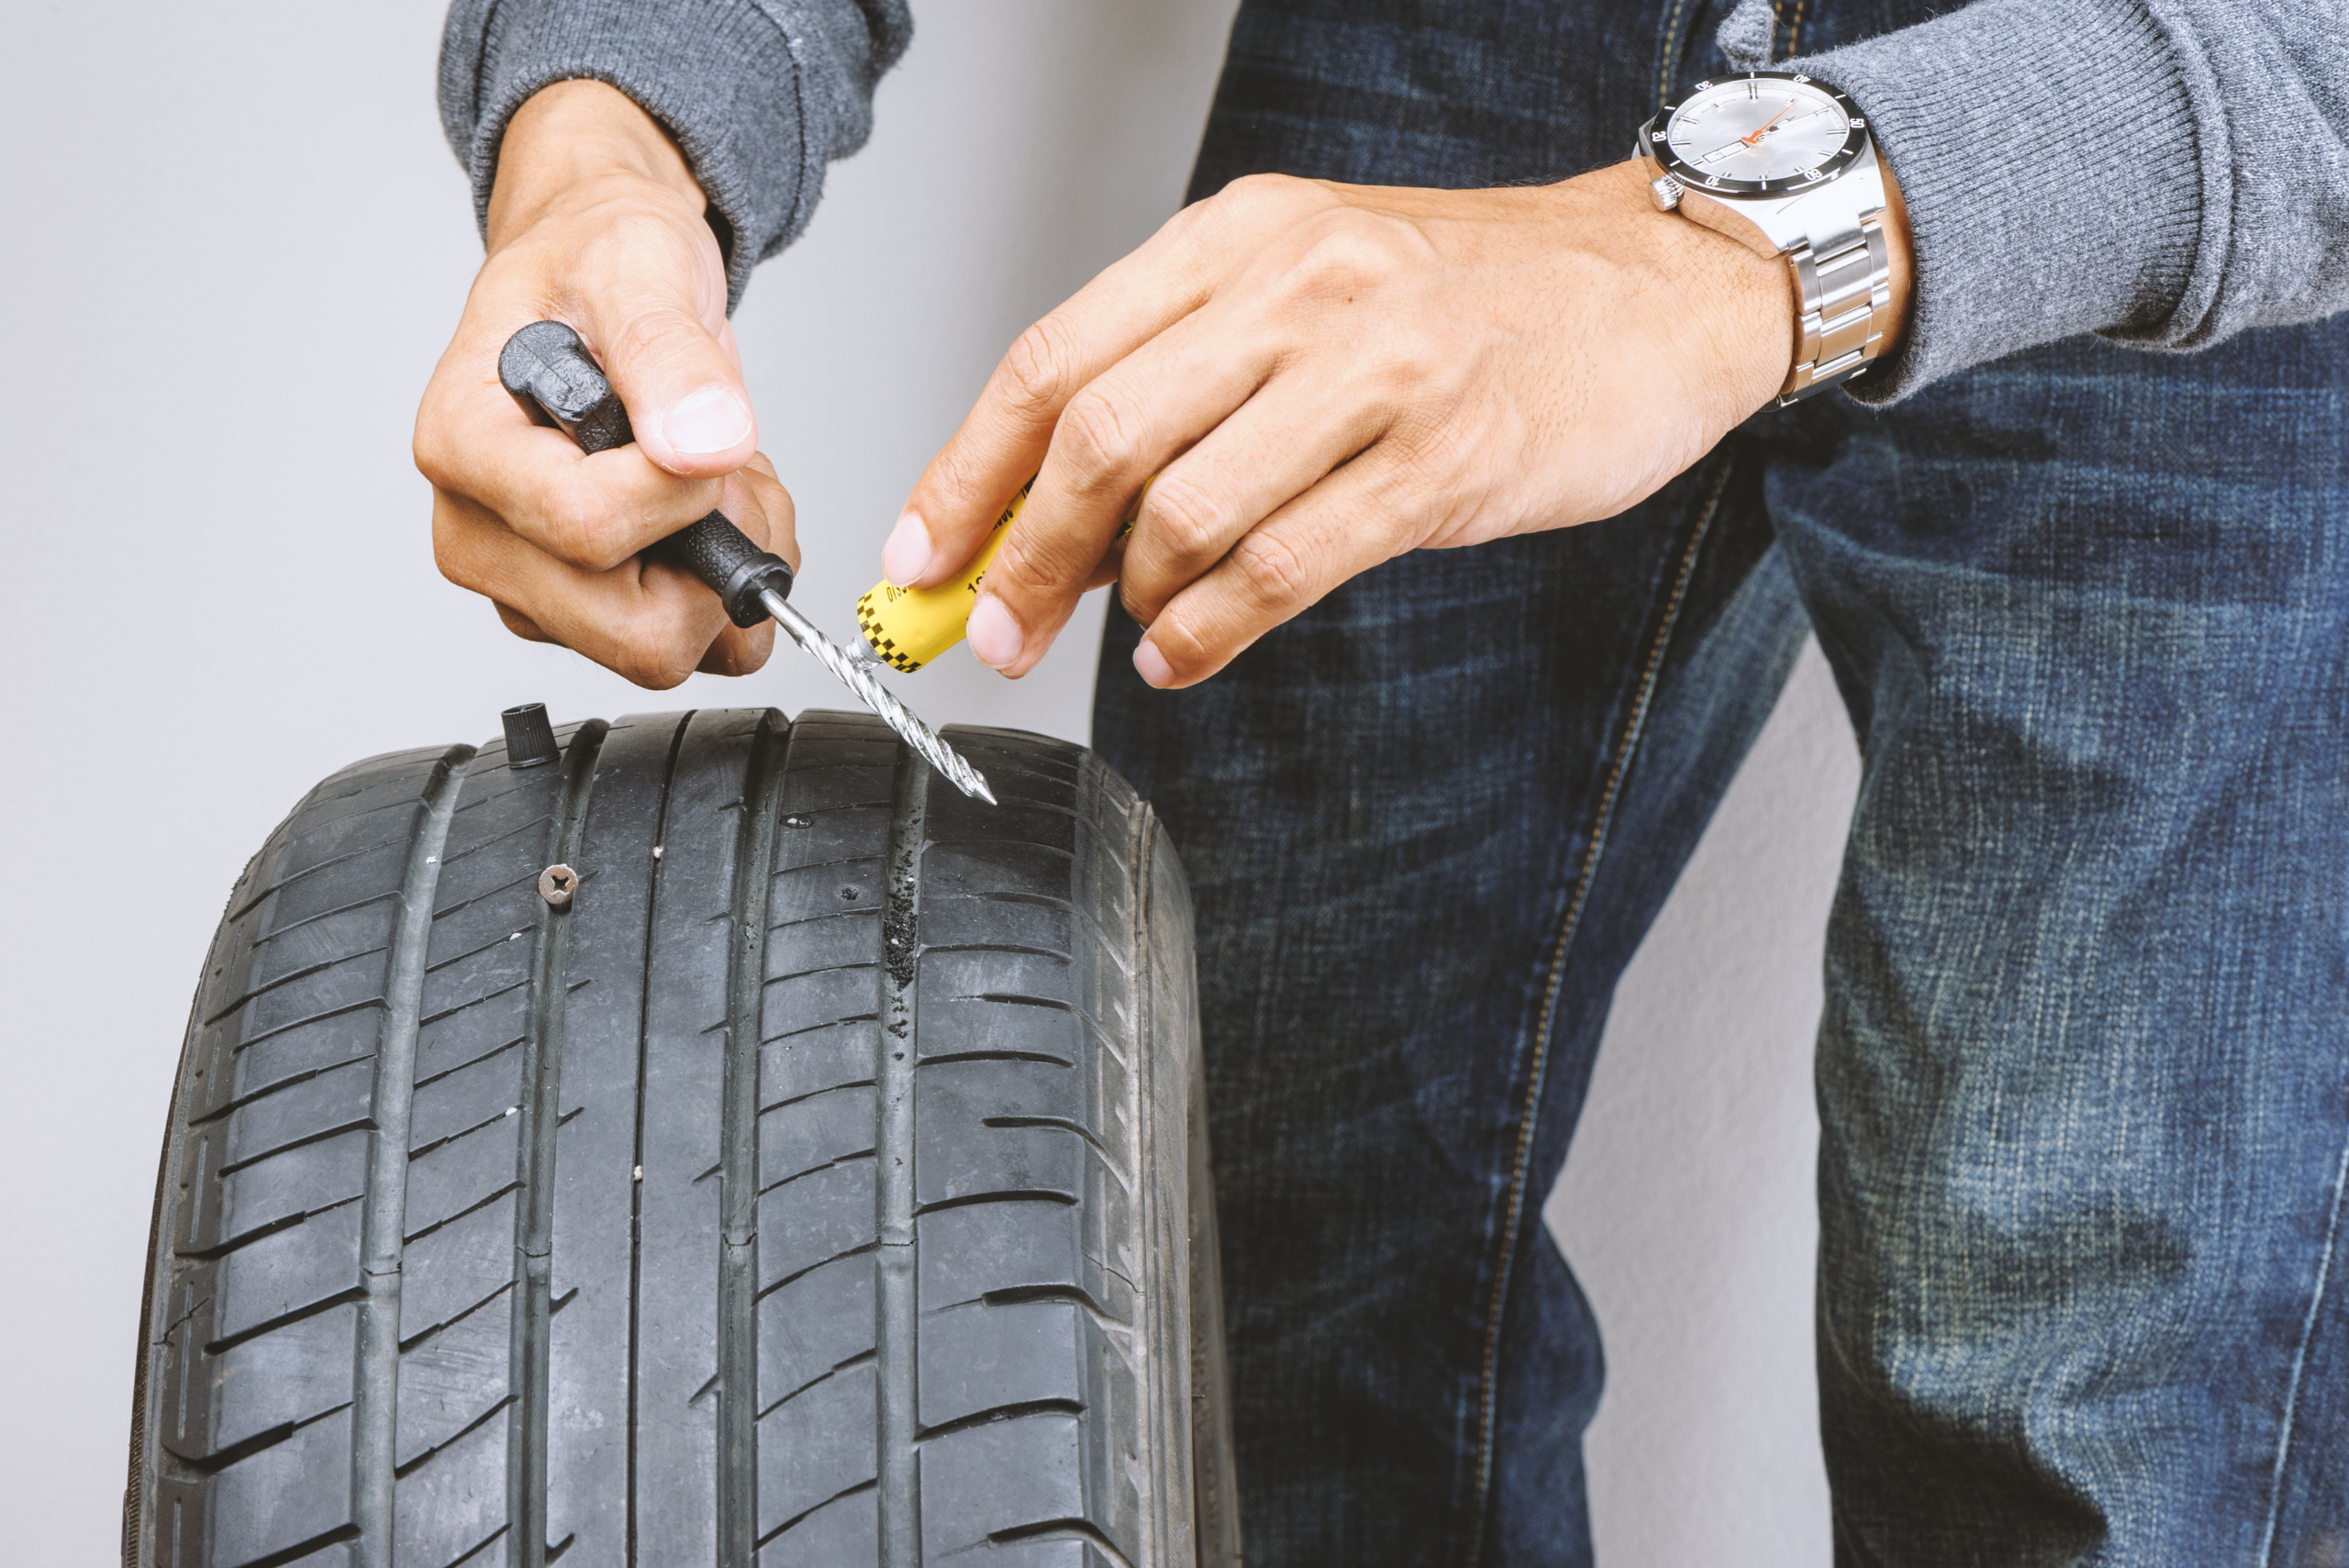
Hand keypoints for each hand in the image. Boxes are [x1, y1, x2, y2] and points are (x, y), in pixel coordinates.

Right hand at [414, 80, 796, 688]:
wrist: (598, 271)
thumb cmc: (596, 263)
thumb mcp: (639, 270)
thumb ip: (669, 355)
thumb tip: (704, 442)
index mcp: (464, 447)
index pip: (587, 530)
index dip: (682, 492)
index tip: (702, 428)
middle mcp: (480, 533)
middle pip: (631, 632)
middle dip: (715, 554)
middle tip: (725, 464)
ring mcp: (529, 584)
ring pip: (664, 648)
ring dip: (727, 567)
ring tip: (712, 474)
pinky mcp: (579, 610)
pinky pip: (689, 647)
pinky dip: (726, 588)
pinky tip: (708, 514)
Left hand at [884, 159, 1908, 687]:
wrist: (1658, 287)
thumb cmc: (1471, 297)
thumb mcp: (1310, 284)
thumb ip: (1187, 373)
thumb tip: (1057, 510)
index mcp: (1239, 236)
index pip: (1055, 357)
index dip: (966, 470)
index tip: (919, 556)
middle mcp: (1295, 287)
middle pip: (1099, 439)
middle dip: (1021, 557)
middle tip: (990, 632)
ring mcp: (1372, 372)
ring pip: (1184, 510)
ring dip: (1122, 603)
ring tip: (1121, 640)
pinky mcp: (1442, 461)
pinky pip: (1283, 566)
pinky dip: (1212, 631)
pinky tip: (1187, 656)